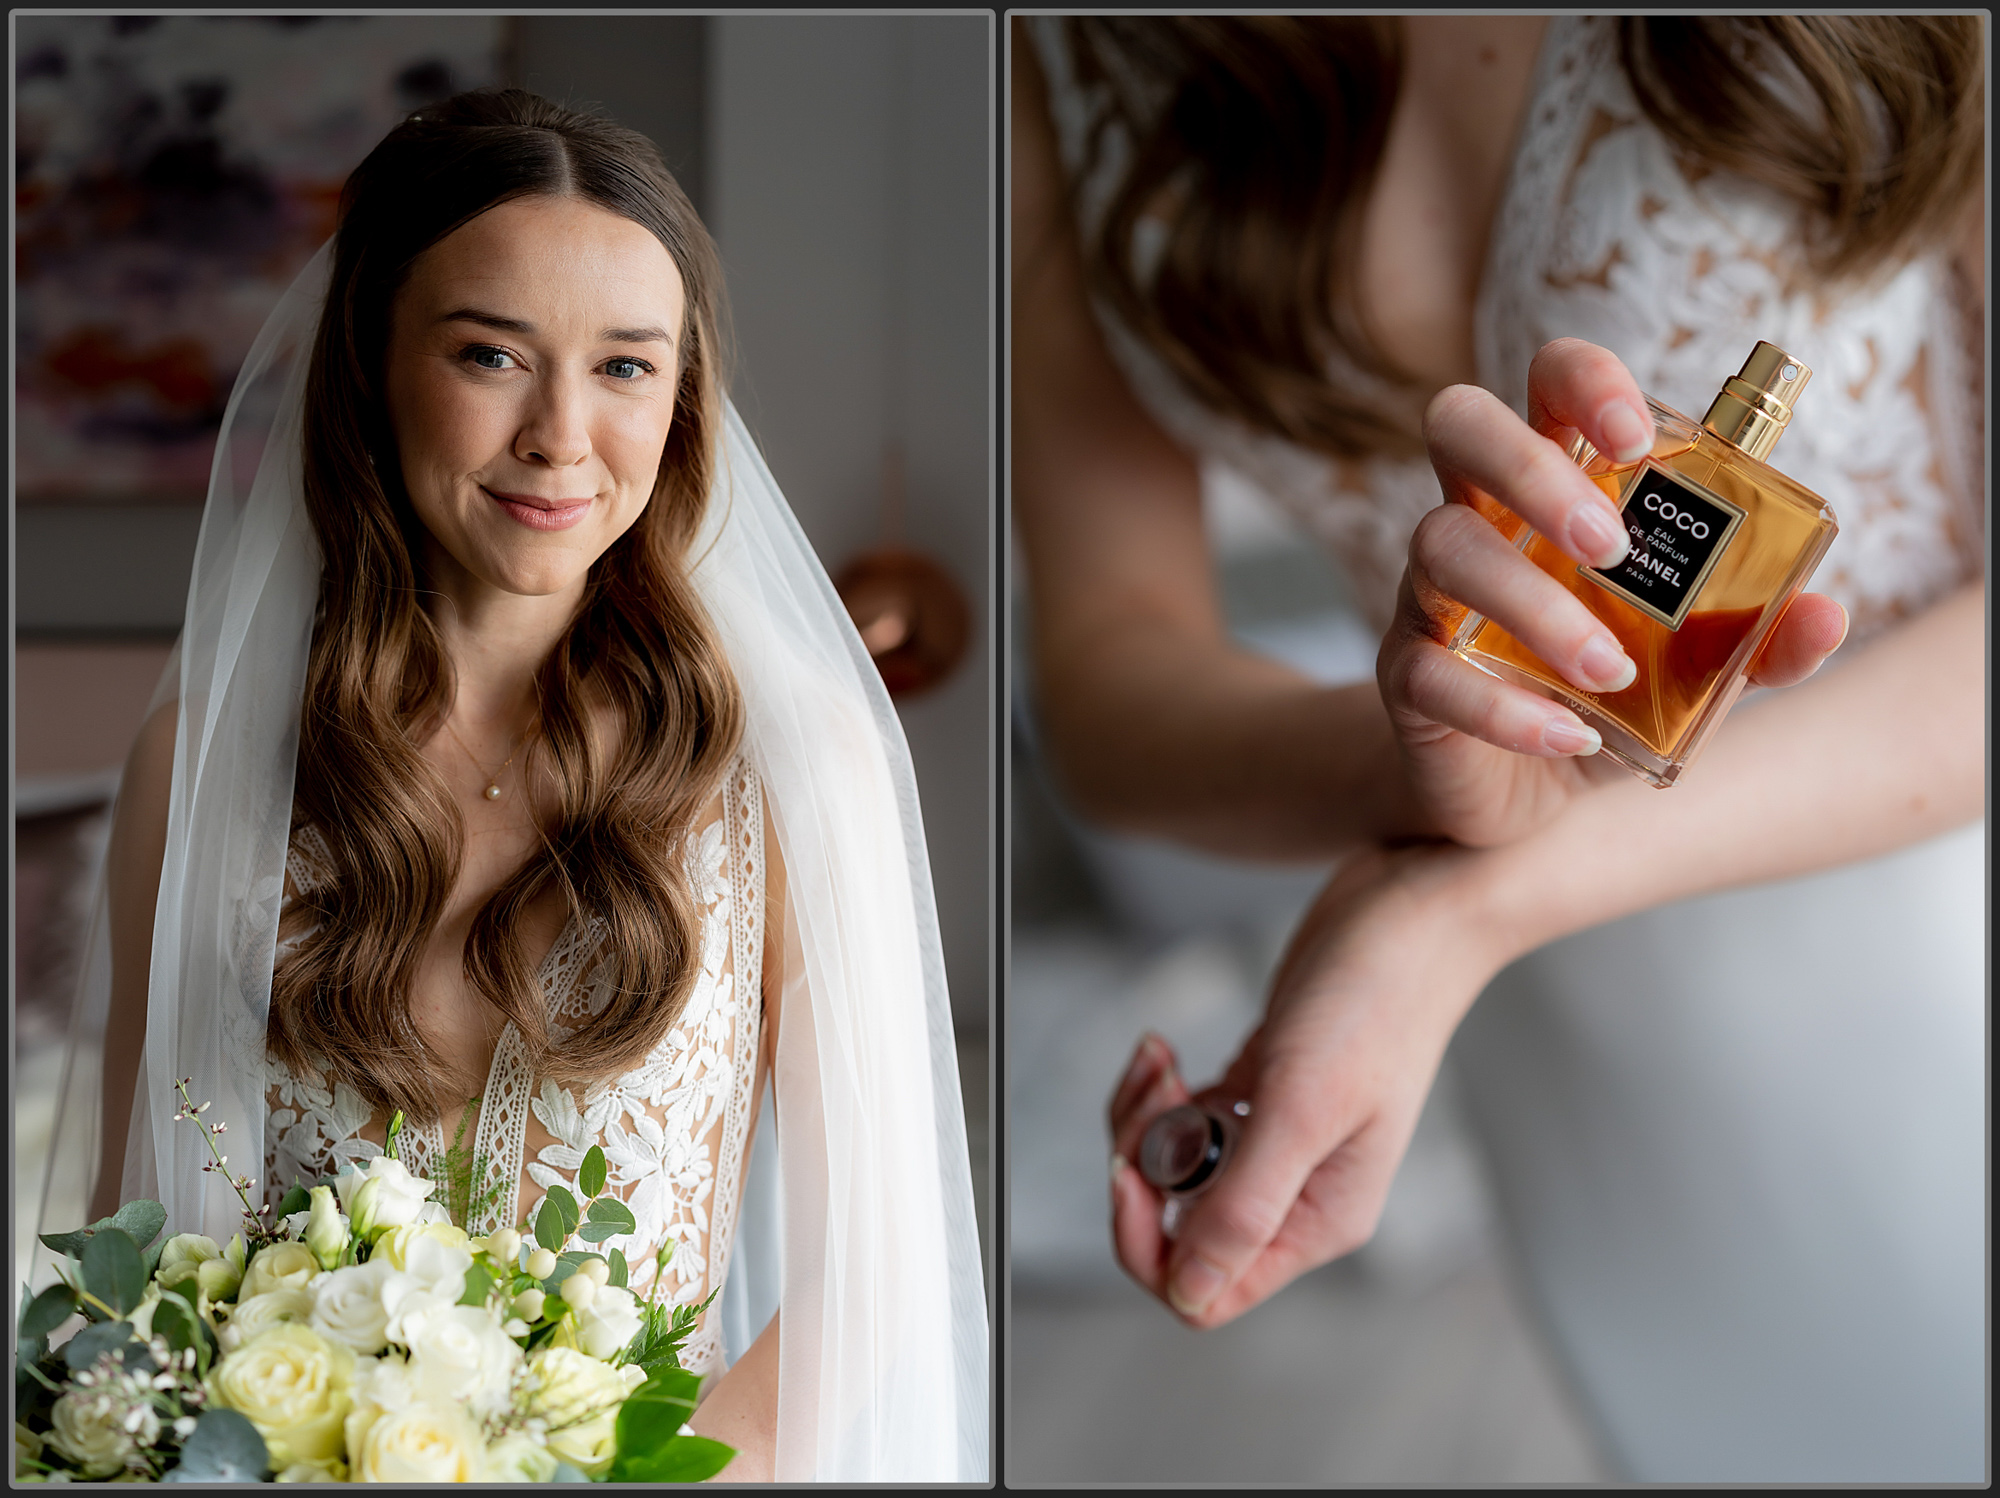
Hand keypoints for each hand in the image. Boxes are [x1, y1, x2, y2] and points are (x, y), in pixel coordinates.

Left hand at [1107, 843, 1499, 1326]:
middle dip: (1142, 1165)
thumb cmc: (1377, 1000)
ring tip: (1162, 1061)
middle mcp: (1297, 1193)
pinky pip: (1183, 1120)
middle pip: (1176, 1228)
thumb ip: (1246, 1205)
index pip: (1206, 1289)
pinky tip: (1164, 1049)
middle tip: (1157, 1094)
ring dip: (1146, 1119)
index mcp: (1318, 1220)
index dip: (1148, 1243)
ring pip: (1172, 1170)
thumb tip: (1191, 1293)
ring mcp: (1276, 1142)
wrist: (1411, 910)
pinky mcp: (1260, 1094)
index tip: (1131, 1169)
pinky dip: (1161, 1089)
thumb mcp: (1305, 1107)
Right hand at [1378, 338, 1847, 846]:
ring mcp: (1431, 594)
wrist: (1527, 798)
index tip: (1637, 439)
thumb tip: (1824, 615)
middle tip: (1611, 545)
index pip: (1547, 384)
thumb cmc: (1608, 699)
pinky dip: (1503, 707)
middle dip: (1532, 468)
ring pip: (1443, 547)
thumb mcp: (1696, 672)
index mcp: (1553, 488)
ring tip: (1609, 670)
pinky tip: (1567, 733)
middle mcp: (1481, 519)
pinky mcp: (1405, 676)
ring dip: (1536, 604)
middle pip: (1463, 426)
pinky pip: (1428, 671)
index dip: (1584, 382)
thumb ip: (1753, 639)